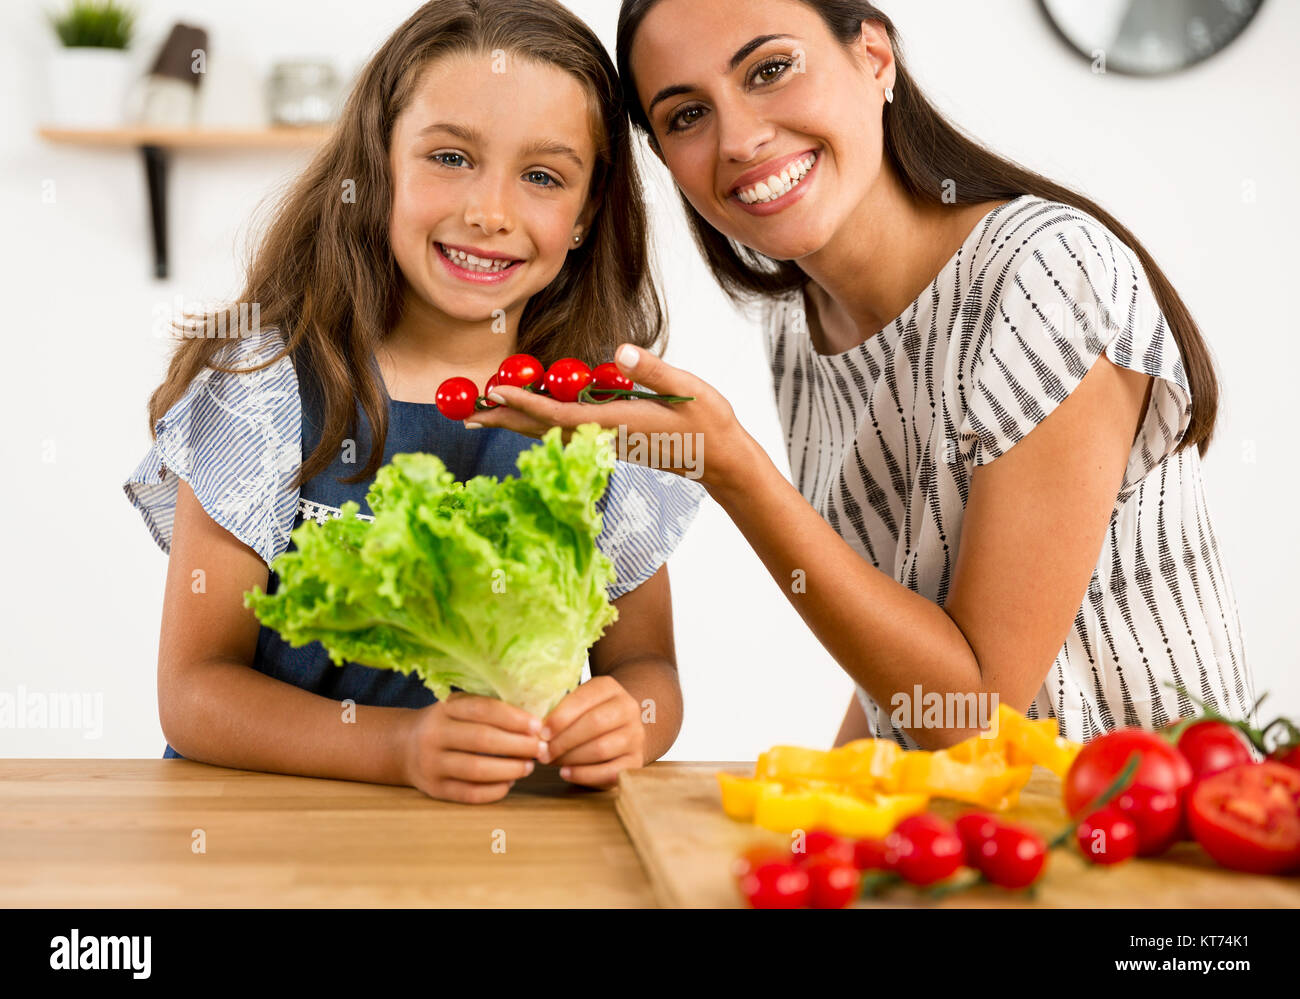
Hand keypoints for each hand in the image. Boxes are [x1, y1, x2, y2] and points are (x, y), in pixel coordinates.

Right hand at [402, 693, 542, 802]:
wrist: (403, 746)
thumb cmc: (446, 723)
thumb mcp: (459, 706)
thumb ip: (488, 708)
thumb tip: (533, 720)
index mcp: (444, 709)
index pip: (482, 709)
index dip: (513, 718)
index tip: (538, 726)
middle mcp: (434, 735)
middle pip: (482, 740)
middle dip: (518, 745)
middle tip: (541, 748)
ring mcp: (431, 764)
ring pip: (476, 769)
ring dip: (510, 769)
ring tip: (529, 766)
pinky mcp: (434, 789)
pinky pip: (469, 793)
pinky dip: (494, 790)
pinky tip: (510, 783)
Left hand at [464, 343, 753, 490]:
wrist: (722, 460)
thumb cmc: (708, 424)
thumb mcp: (688, 389)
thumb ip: (653, 370)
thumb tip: (619, 351)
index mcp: (618, 422)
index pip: (561, 414)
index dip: (526, 403)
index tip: (495, 392)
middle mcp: (605, 434)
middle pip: (544, 428)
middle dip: (505, 419)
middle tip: (465, 415)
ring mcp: (606, 439)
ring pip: (551, 431)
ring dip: (516, 422)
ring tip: (484, 414)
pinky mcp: (611, 439)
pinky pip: (566, 430)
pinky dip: (540, 422)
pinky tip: (527, 415)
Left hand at [539, 675, 645, 788]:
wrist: (620, 727)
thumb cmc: (588, 714)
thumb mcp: (578, 702)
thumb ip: (560, 710)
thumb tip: (534, 730)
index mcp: (610, 688)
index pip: (584, 699)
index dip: (560, 716)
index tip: (541, 732)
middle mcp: (628, 709)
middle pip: (594, 724)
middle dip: (563, 740)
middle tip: (542, 752)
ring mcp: (635, 736)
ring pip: (601, 748)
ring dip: (570, 758)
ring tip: (552, 761)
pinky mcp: (636, 761)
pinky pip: (610, 772)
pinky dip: (584, 775)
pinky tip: (566, 773)